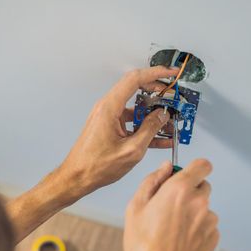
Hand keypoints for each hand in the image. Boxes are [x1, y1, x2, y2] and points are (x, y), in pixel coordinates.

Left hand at [59, 66, 178, 196]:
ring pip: (136, 108)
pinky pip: (131, 121)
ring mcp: (108, 117)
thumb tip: (162, 116)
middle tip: (173, 97)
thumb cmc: (95, 166)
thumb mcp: (131, 150)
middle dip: (158, 92)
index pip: (135, 79)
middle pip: (136, 90)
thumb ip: (150, 129)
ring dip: (153, 114)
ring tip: (170, 123)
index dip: (156, 73)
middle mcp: (107, 108)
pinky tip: (161, 137)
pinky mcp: (110, 127)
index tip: (171, 73)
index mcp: (109, 108)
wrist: (77, 177)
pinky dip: (145, 127)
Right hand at [123, 159, 218, 250]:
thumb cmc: (142, 243)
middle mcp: (199, 201)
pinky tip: (180, 241)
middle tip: (170, 206)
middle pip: (203, 185)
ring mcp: (209, 220)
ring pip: (204, 207)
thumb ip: (153, 180)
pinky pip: (207, 224)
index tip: (184, 175)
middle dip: (190, 191)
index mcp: (179, 189)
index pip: (202, 165)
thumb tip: (166, 167)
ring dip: (193, 211)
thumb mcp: (136, 206)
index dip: (194, 168)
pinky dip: (197, 228)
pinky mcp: (214, 237)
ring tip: (172, 229)